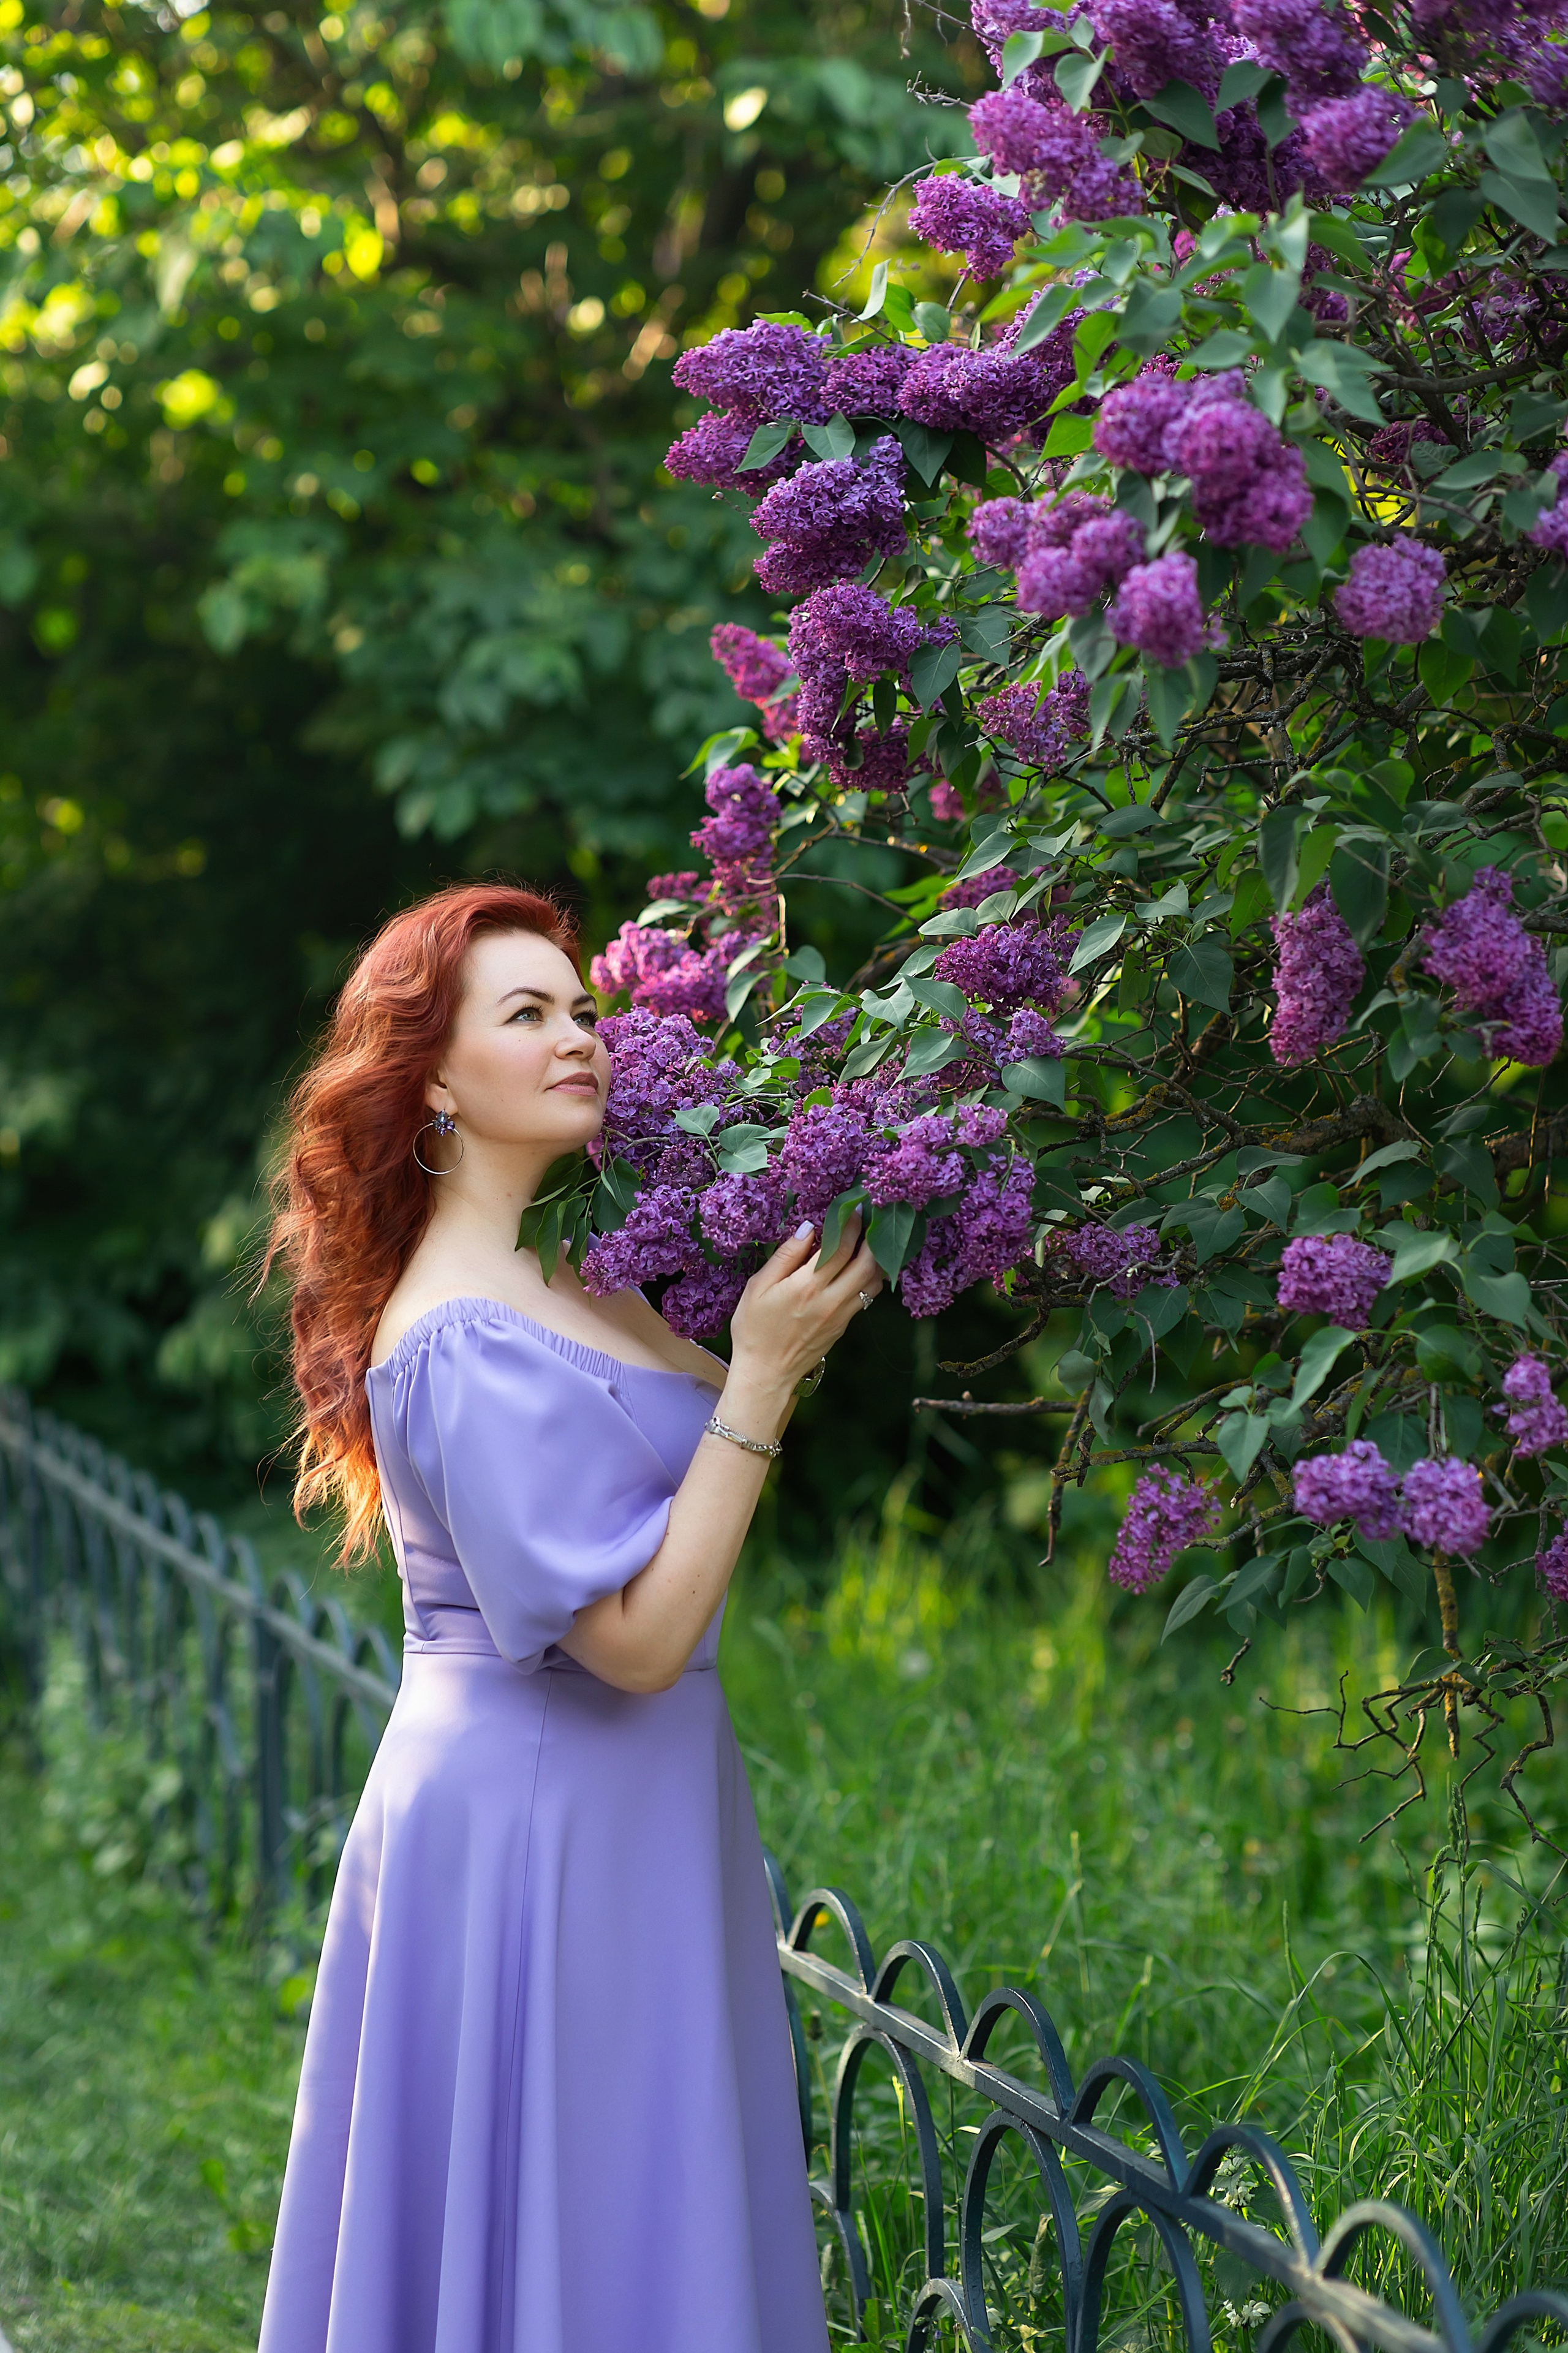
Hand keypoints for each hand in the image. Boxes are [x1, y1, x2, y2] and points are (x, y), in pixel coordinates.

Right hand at [727, 1219, 883, 1402]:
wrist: (765, 1374)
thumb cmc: (754, 1329)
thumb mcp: (758, 1287)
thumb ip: (785, 1256)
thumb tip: (808, 1229)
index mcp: (807, 1286)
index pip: (840, 1247)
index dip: (851, 1224)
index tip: (854, 1208)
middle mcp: (830, 1300)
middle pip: (867, 1263)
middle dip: (872, 1238)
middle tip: (870, 1220)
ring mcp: (841, 1316)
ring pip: (873, 1282)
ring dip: (875, 1259)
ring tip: (869, 1241)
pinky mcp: (843, 1327)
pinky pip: (865, 1298)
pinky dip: (868, 1279)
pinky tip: (860, 1268)